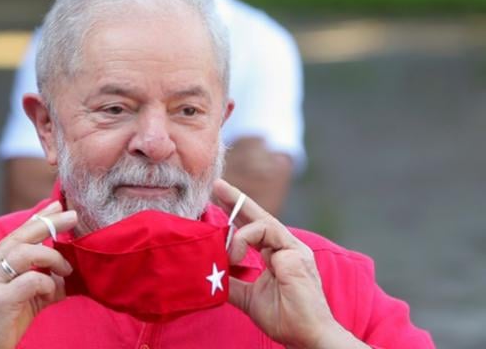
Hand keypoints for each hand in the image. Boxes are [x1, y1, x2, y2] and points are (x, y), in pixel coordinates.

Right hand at [0, 201, 77, 348]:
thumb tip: (65, 274)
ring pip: (27, 253)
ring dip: (53, 258)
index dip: (38, 218)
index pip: (16, 233)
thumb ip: (38, 281)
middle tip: (73, 216)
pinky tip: (53, 294)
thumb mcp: (19, 297)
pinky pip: (32, 280)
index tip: (57, 206)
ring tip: (66, 270)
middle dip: (50, 223)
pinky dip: (48, 283)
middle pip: (21, 236)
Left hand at [213, 180, 366, 348]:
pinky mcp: (295, 253)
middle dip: (237, 200)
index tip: (218, 202)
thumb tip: (211, 271)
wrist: (307, 336)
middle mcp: (288, 248)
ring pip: (261, 222)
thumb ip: (233, 282)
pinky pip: (265, 232)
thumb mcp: (249, 298)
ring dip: (237, 235)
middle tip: (217, 185)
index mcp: (279, 255)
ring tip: (228, 256)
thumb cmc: (286, 318)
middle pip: (260, 216)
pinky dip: (244, 240)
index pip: (256, 229)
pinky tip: (236, 256)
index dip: (238, 215)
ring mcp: (294, 249)